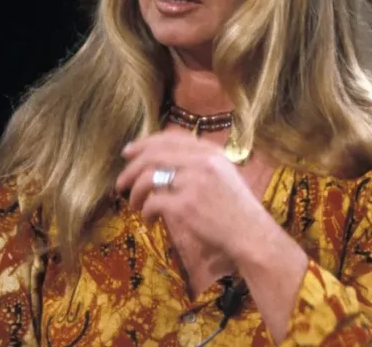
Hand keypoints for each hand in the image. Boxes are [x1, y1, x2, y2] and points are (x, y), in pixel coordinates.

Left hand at [113, 128, 268, 258]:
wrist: (251, 234)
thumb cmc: (237, 209)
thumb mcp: (224, 175)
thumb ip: (199, 164)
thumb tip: (161, 161)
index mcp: (211, 152)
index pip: (170, 139)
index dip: (145, 144)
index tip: (129, 152)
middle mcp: (202, 162)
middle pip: (154, 155)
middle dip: (131, 169)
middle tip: (120, 183)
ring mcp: (193, 183)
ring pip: (148, 177)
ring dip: (134, 192)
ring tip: (133, 205)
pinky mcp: (185, 206)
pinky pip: (153, 202)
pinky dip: (145, 211)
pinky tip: (149, 220)